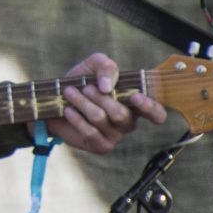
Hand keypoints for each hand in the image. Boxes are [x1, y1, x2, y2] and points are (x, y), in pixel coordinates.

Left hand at [35, 52, 166, 153]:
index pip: (156, 113)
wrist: (55, 101)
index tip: (135, 97)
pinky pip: (90, 132)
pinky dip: (76, 118)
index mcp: (134, 103)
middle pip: (121, 114)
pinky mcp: (101, 146)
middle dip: (99, 98)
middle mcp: (129, 121)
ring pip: (101, 119)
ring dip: (82, 103)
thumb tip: (108, 86)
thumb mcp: (92, 66)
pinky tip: (68, 110)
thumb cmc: (81, 83)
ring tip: (70, 93)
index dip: (150, 107)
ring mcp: (116, 136)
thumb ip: (106, 66)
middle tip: (85, 88)